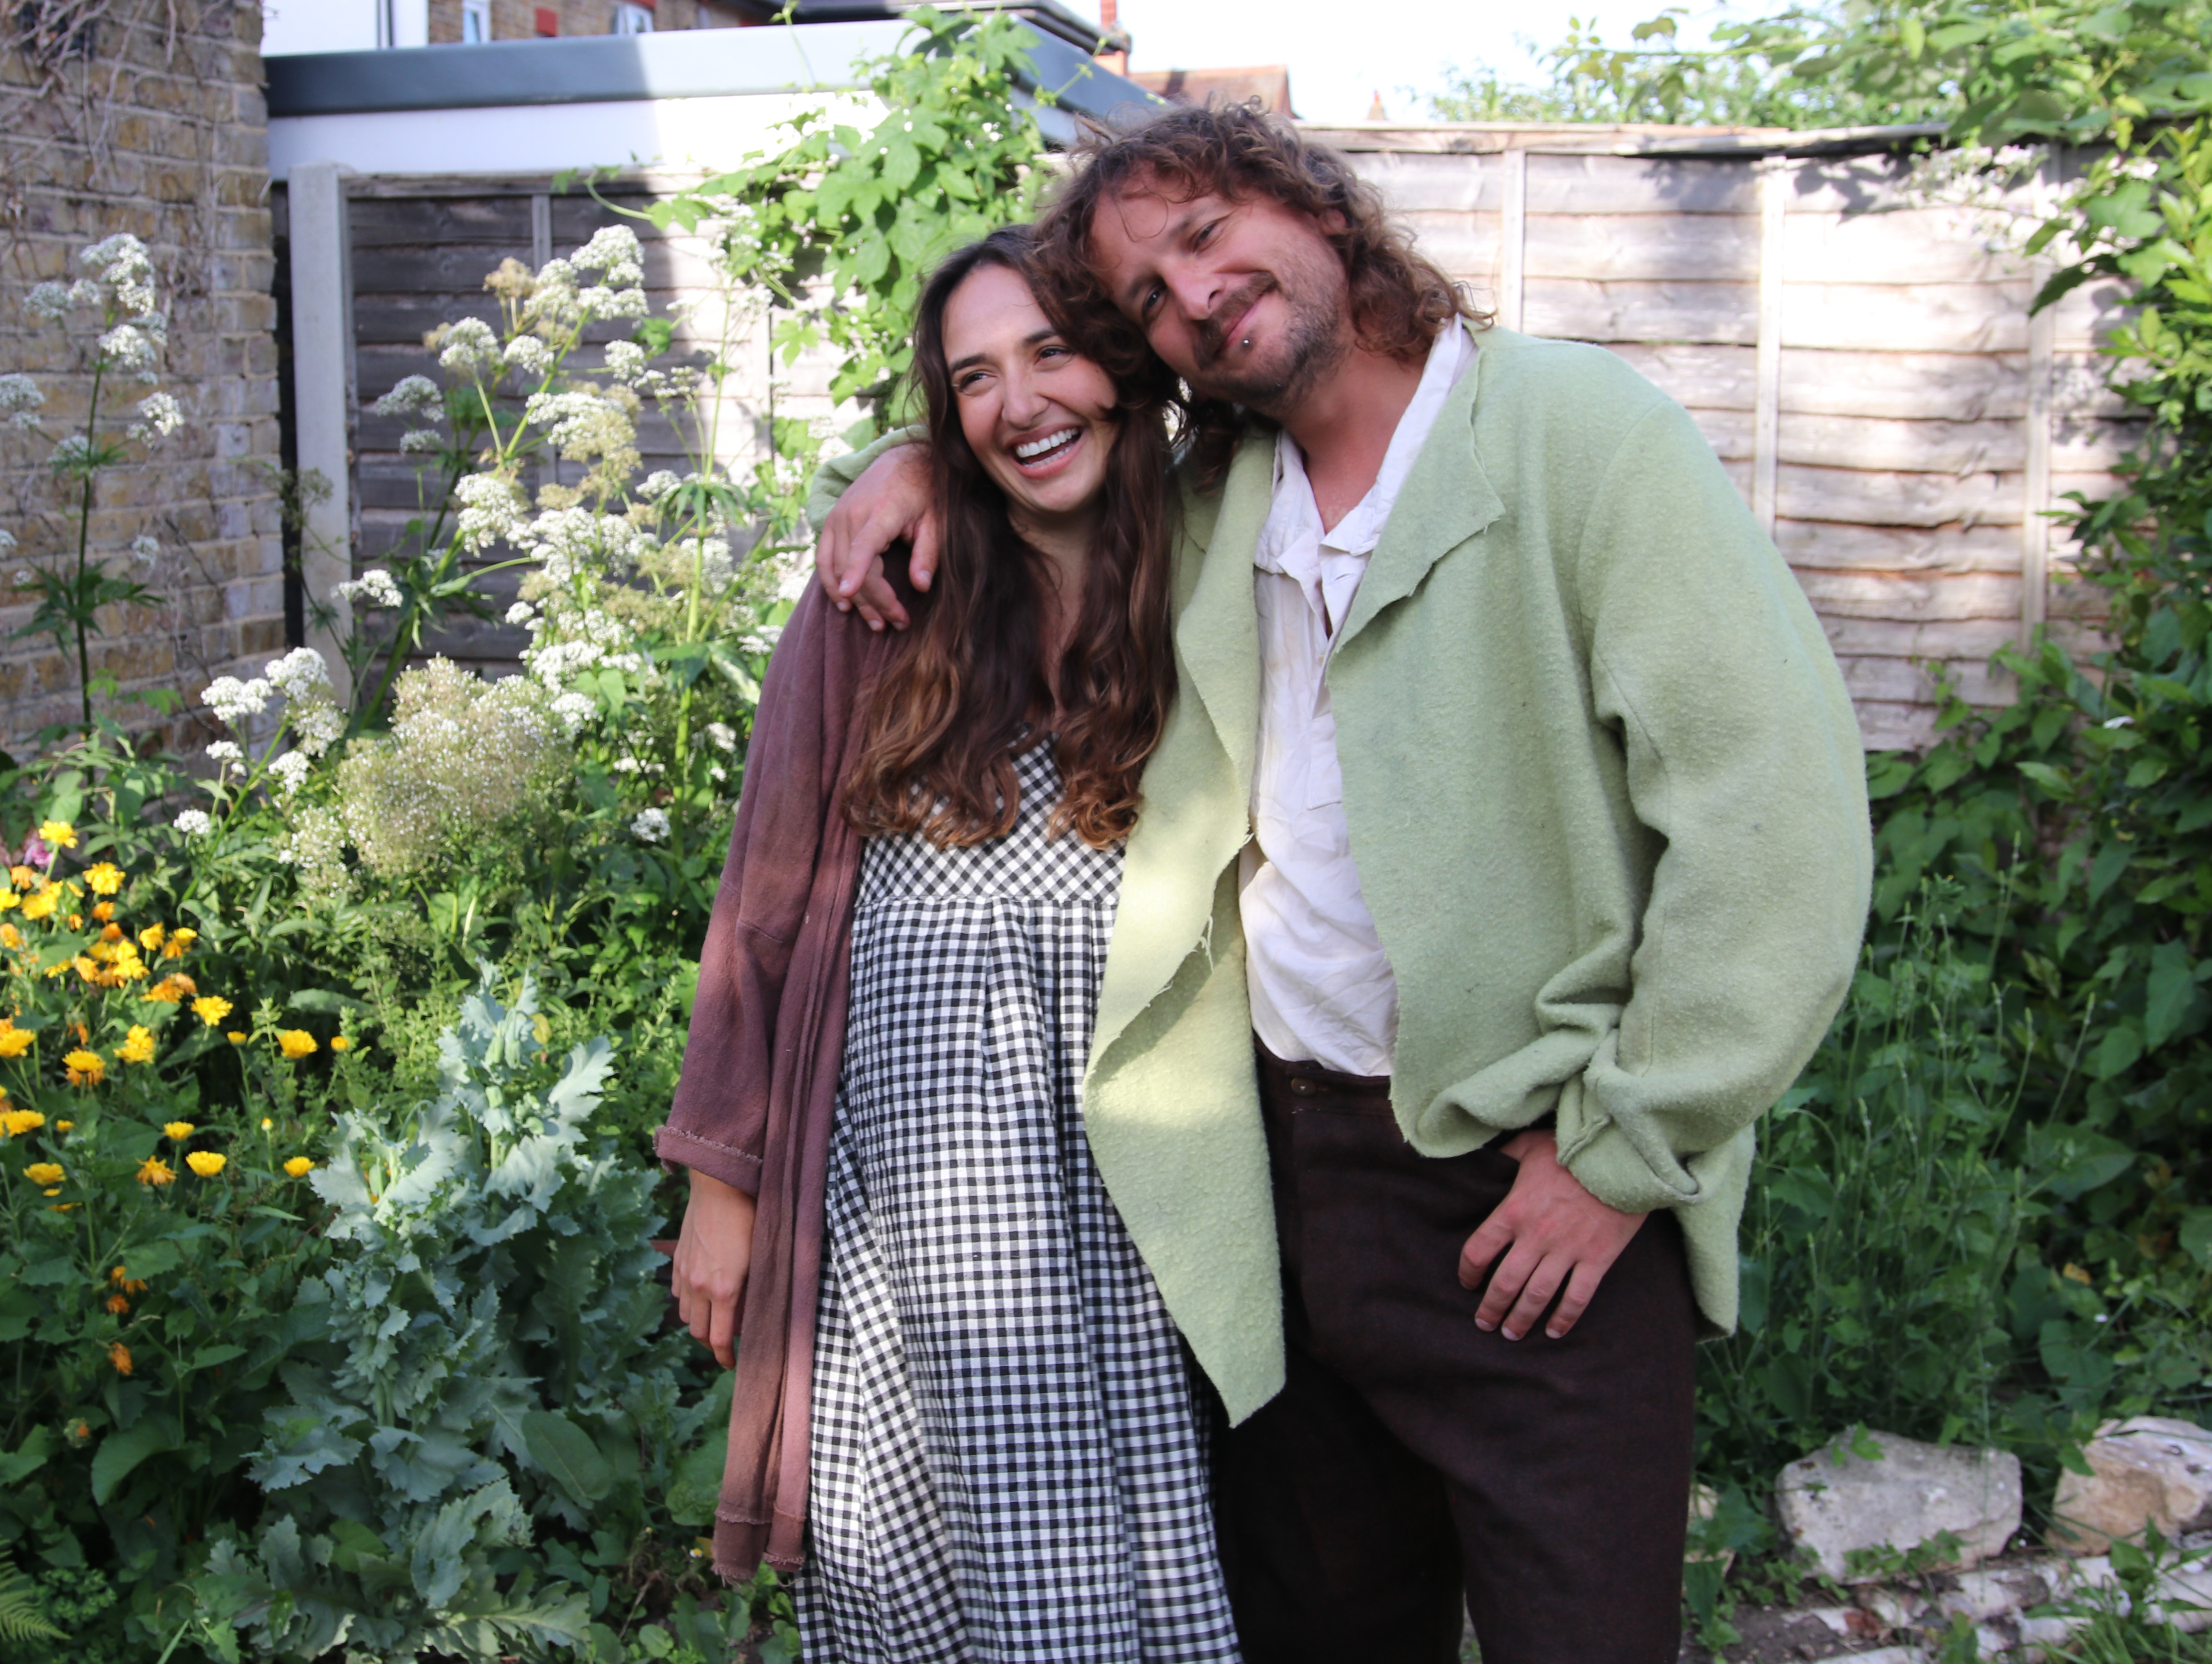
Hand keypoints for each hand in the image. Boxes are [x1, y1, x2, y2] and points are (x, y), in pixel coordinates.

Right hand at [672, 1168, 757, 1368]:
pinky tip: (699, 1298)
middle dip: (712, 1345)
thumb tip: (756, 1313)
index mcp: (725, 1290)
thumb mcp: (762, 1257)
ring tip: (714, 1323)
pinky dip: (687, 1303)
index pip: (719, 1338)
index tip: (733, 1364)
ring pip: (685, 1314)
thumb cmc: (751, 1218)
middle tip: (725, 1347)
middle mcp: (700, 1286)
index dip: (725, 1357)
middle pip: (699, 1332)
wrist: (720, 1187)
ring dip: (698, 1324)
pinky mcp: (679, 1259)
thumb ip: (756, 1290)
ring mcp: (686, 1272)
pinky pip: (678, 1293)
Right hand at [814, 443, 936, 631]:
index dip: (857, 573)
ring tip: (876, 623)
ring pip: (837, 567)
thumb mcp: (935, 520)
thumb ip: (928, 553)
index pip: (863, 547)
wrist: (902, 460)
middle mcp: (852, 514)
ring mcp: (837, 517)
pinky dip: (831, 582)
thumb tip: (921, 587)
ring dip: (854, 599)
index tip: (850, 596)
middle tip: (897, 623)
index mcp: (881, 512)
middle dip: (875, 601)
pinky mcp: (831, 521)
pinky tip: (846, 603)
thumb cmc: (924, 492)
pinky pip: (824, 558)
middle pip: (853, 567)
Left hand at [1458, 1129, 1646, 1341]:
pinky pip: (1576, 1297)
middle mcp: (1536, 1236)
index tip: (1467, 1284)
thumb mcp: (1529, 1146)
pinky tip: (1553, 1332)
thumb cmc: (1571, 1149)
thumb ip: (1504, 1157)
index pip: (1479, 1250)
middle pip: (1505, 1282)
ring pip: (1536, 1296)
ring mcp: (1567, 1250)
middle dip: (1491, 1308)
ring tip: (1511, 1334)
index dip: (1468, 1272)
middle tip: (1484, 1324)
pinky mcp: (1596, 1259)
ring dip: (1521, 1319)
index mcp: (1514, 1210)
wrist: (1620, 1157)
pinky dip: (1564, 1319)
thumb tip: (1487, 1162)